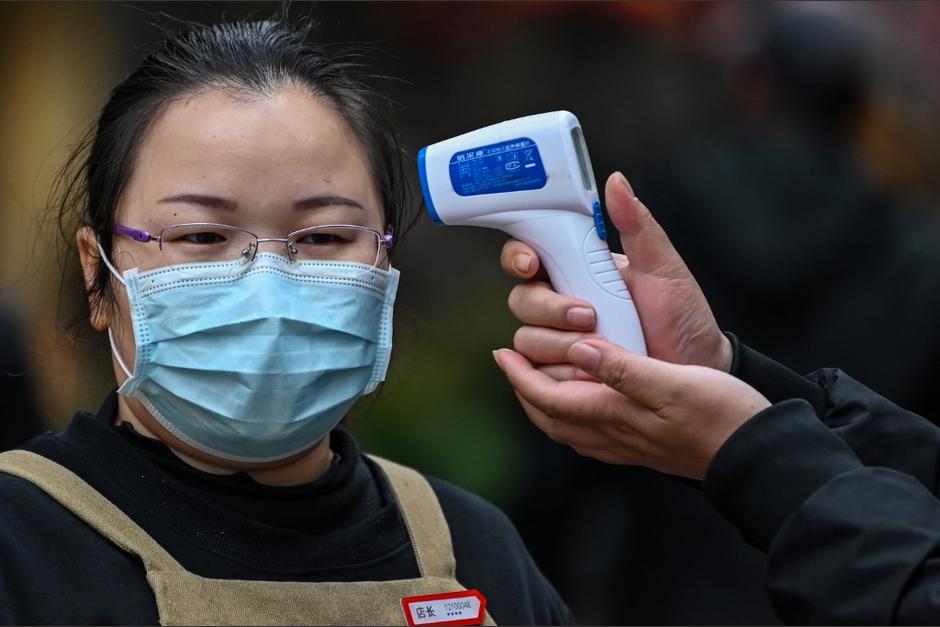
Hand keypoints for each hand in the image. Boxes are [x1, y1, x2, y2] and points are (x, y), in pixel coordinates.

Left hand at [493, 338, 770, 478]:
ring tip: (537, 376)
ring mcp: (623, 444)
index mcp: (611, 414)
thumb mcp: (672, 382)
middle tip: (512, 362)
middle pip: (548, 414)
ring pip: (565, 425)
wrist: (752, 454)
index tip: (502, 353)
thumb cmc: (719, 415)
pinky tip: (580, 399)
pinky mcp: (638, 446)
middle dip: (523, 388)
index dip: (519, 375)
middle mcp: (610, 433)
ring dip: (543, 400)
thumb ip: (622, 368)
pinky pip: (586, 432)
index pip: (547, 396)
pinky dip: (570, 412)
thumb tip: (579, 350)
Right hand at [500, 172, 732, 372]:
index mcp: (577, 271)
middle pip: (521, 300)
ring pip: (526, 340)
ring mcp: (559, 343)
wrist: (695, 370)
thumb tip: (616, 182)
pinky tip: (590, 372)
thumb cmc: (682, 319)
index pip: (528, 255)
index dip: (519, 257)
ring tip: (603, 348)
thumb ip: (636, 226)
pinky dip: (561, 373)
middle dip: (549, 309)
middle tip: (590, 315)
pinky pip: (538, 375)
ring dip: (561, 344)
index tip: (532, 264)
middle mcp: (560, 306)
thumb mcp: (664, 268)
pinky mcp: (562, 377)